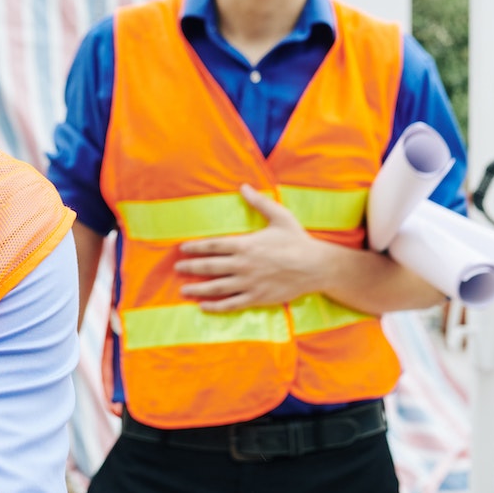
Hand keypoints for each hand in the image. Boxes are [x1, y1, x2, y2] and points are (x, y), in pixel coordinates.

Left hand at [173, 184, 343, 311]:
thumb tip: (243, 186)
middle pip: (210, 267)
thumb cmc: (297, 240)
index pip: (213, 246)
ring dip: (198, 289)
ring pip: (217, 287)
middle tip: (177, 268)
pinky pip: (232, 304)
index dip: (196, 248)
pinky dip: (216, 306)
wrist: (315, 267)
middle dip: (191, 267)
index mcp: (246, 244)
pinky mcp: (257, 298)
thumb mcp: (279, 216)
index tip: (182, 249)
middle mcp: (243, 265)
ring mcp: (249, 283)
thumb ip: (259, 202)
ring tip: (183, 290)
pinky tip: (204, 306)